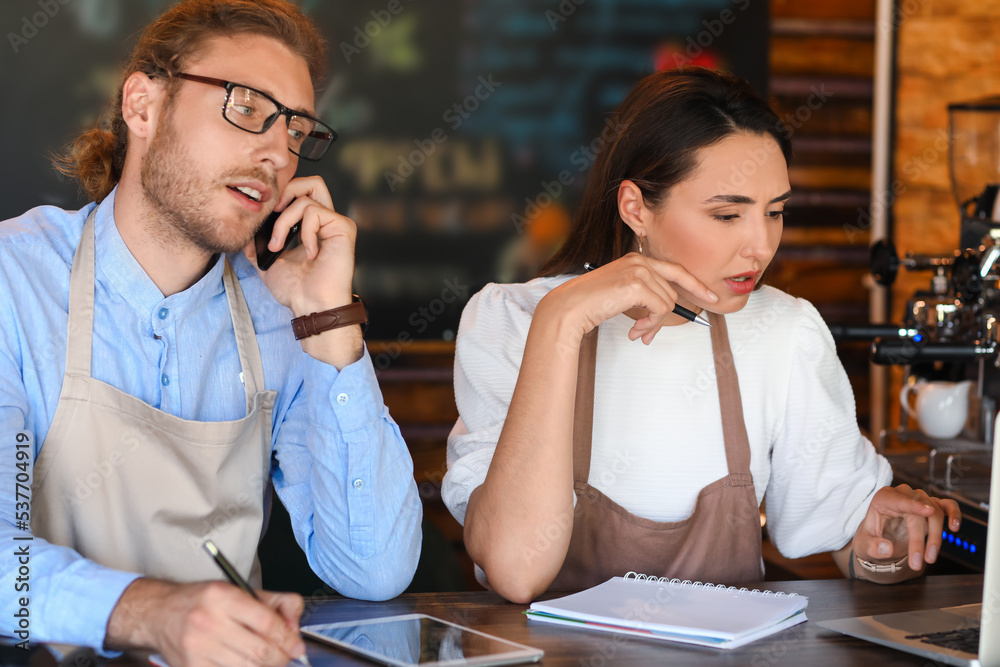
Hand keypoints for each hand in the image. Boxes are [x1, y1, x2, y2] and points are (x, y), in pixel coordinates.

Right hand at [105, 578, 305, 666]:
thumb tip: (294, 627)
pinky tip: (244, 662)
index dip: (288, 637)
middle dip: (280, 656)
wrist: (160, 613)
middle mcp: (208, 621)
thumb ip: (276, 603)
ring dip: (264, 666)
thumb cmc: (204, 601)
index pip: (266, 623)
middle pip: (259, 650)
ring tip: (266, 659)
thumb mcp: (241, 590)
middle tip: (286, 655)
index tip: (296, 644)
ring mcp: (197, 647)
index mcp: (223, 596)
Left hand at [244, 175, 356, 315]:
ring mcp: (336, 224)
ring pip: (305, 199)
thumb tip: (246, 230)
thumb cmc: (297, 290)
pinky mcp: (343, 228)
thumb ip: (257, 244)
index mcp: (311, 226)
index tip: (265, 215)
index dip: (281, 195)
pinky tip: (308, 253)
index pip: (299, 192)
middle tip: (273, 213)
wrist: (311, 306)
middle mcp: (326, 221)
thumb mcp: (267, 263)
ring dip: (283, 222)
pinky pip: (315, 213)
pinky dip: (304, 232)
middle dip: (286, 192)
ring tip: (280, 246)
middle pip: (311, 182)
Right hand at [538, 252, 717, 344]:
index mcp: (636, 259)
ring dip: (654, 324)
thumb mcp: (621, 294)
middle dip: (663, 317)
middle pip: (672, 291)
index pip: (675, 270)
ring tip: (638, 333)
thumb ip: (644, 295)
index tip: (711, 297)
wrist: (570, 308)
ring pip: (668, 302)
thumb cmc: (590, 303)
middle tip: (647, 334)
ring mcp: (639, 270)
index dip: (696, 284)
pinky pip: (661, 309)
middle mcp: (639, 260)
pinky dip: (651, 324)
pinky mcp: (637, 284)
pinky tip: (635, 330)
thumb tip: (664, 312)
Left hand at [852, 484, 960, 577]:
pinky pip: (947, 506)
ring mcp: (919, 499)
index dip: (914, 505)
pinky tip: (954, 527)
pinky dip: (954, 514)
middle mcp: (903, 495)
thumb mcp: (863, 544)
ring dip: (935, 537)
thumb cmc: (871, 537)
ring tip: (930, 558)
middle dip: (920, 540)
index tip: (928, 511)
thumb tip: (887, 548)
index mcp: (884, 498)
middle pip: (919, 513)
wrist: (880, 538)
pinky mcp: (932, 507)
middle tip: (917, 562)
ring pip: (935, 512)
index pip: (900, 500)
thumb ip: (872, 546)